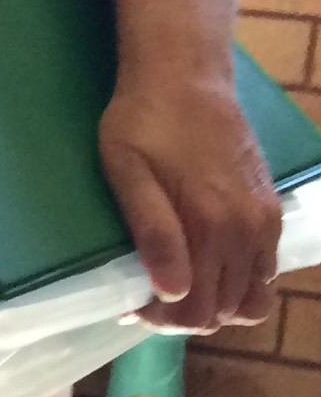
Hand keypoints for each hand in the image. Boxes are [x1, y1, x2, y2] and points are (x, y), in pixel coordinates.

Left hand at [98, 74, 281, 330]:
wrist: (186, 76)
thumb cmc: (142, 120)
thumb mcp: (126, 170)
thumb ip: (152, 231)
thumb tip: (170, 292)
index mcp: (209, 226)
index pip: (198, 310)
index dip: (164, 320)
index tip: (132, 304)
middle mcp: (246, 232)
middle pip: (226, 310)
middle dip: (186, 315)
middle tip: (148, 298)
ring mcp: (264, 222)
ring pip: (253, 299)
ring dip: (217, 304)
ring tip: (178, 286)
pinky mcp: (271, 210)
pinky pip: (265, 270)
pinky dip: (240, 283)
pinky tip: (206, 264)